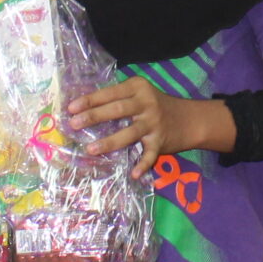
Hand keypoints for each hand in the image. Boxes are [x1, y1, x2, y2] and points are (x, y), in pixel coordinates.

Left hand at [69, 75, 203, 165]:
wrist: (190, 119)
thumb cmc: (157, 106)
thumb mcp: (140, 94)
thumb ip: (118, 98)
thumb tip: (84, 109)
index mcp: (138, 88)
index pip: (110, 93)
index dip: (90, 100)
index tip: (71, 108)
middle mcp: (147, 103)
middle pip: (118, 109)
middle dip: (94, 116)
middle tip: (74, 124)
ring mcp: (154, 123)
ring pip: (130, 133)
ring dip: (109, 142)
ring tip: (91, 149)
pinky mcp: (161, 141)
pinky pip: (150, 154)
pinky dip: (142, 164)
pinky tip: (133, 173)